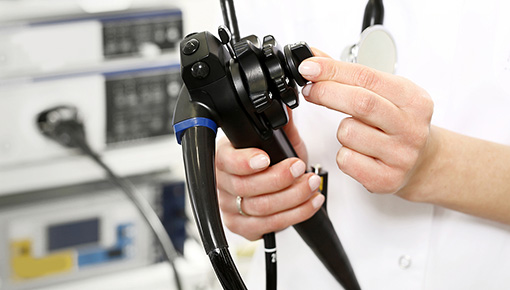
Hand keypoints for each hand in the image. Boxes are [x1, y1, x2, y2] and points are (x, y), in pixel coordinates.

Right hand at [216, 111, 323, 240]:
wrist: (275, 185)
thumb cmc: (271, 160)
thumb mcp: (278, 140)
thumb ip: (282, 125)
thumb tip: (286, 103)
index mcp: (224, 157)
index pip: (226, 161)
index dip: (244, 161)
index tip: (265, 158)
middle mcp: (223, 184)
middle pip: (245, 187)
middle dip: (279, 178)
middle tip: (299, 167)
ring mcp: (231, 208)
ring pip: (261, 208)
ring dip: (293, 196)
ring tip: (312, 184)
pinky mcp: (244, 227)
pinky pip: (270, 225)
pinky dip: (297, 213)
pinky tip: (311, 201)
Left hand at [298, 57, 433, 196]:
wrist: (423, 163)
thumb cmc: (399, 124)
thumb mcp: (386, 94)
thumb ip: (350, 76)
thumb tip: (314, 58)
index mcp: (414, 100)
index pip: (367, 78)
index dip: (333, 71)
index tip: (309, 67)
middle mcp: (411, 128)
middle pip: (360, 102)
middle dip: (327, 92)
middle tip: (310, 90)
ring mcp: (400, 156)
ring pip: (348, 133)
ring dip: (341, 130)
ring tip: (357, 132)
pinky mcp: (386, 179)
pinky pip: (346, 160)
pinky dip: (344, 153)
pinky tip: (359, 152)